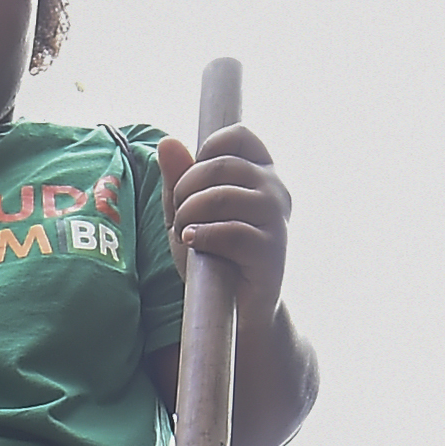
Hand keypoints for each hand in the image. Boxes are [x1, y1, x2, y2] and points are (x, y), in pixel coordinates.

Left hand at [155, 122, 291, 316]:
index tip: (194, 180)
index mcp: (261, 173)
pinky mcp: (272, 251)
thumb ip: (177, 178)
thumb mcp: (187, 213)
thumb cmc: (213, 256)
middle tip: (180, 215)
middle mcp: (275, 190)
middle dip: (185, 188)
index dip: (208, 150)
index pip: (239, 136)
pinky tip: (194, 243)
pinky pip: (229, 231)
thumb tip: (167, 141)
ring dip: (189, 214)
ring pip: (221, 196)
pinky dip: (202, 236)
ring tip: (185, 233)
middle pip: (220, 165)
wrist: (237, 309)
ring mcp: (277, 219)